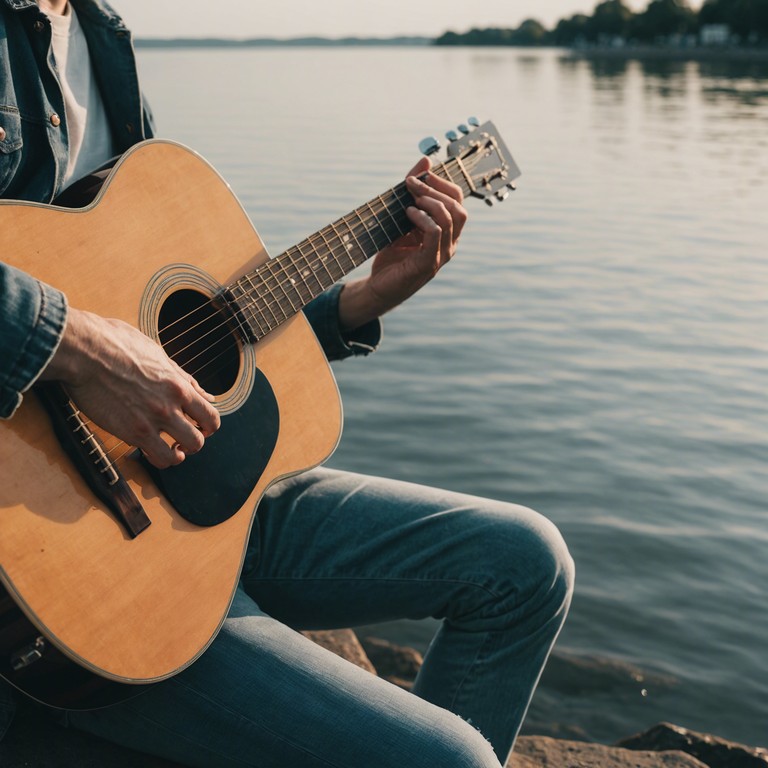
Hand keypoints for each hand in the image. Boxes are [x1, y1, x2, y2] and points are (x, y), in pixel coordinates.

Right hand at [42, 308, 220, 467]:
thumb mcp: (158, 355)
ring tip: (169, 450)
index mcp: (179, 385)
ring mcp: (153, 420)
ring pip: (181, 453)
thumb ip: (183, 379)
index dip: (208, 427)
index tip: (199, 427)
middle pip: (200, 438)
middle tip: (181, 440)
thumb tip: (206, 395)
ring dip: (177, 455)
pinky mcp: (132, 432)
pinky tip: (152, 452)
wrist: (85, 350)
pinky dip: (158, 459)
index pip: (211, 416)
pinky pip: (157, 458)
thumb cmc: (116, 345)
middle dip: (193, 442)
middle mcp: (171, 405)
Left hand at [338, 156, 467, 330]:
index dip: (442, 183)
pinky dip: (423, 218)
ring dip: (430, 201)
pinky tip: (408, 213)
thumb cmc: (391, 255)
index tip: (421, 173)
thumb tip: (425, 160)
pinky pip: (435, 233)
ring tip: (409, 198)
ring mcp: (441, 254)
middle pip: (458, 207)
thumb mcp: (400, 219)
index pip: (457, 200)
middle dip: (436, 189)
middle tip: (412, 183)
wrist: (379, 288)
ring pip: (450, 218)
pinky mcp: (428, 263)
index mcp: (447, 233)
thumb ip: (412, 192)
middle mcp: (449, 243)